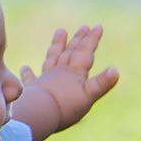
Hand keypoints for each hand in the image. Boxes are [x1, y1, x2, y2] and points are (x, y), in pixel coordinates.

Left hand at [13, 24, 118, 138]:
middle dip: (79, 39)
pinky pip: (30, 79)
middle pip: (71, 51)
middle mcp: (60, 71)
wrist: (39, 114)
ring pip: (53, 57)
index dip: (92, 39)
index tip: (97, 26)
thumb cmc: (66, 106)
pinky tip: (25, 67)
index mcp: (75, 72)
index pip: (85, 52)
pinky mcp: (33, 90)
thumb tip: (116, 70)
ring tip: (60, 31)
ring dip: (58, 45)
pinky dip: (28, 73)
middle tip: (84, 26)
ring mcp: (45, 79)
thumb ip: (102, 83)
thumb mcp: (89, 95)